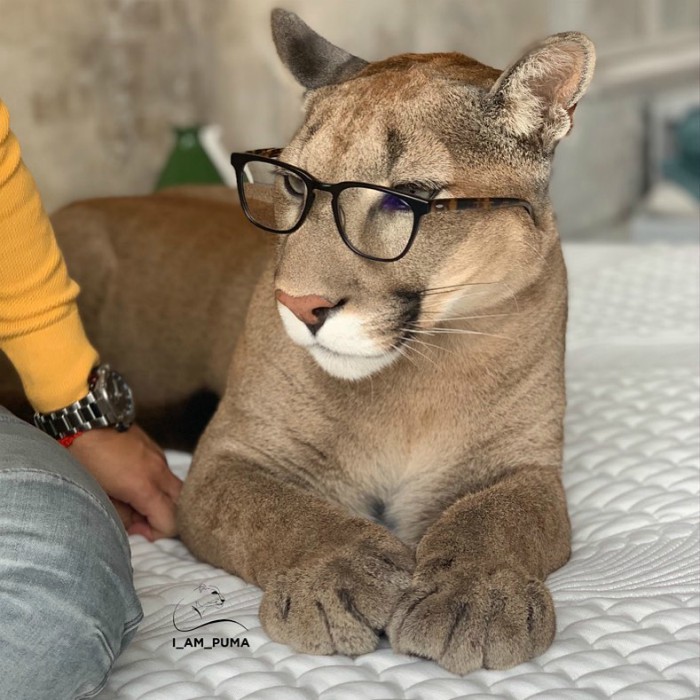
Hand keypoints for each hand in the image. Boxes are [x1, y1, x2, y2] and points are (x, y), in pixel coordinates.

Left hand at [68, 424, 181, 540]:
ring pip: (176, 488)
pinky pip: (165, 473)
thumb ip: (121, 516)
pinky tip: (132, 483)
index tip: (138, 531)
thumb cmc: (85, 459)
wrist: (84, 421)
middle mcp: (159, 471)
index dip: (157, 533)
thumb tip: (136, 524)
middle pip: (182, 504)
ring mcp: (159, 457)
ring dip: (162, 501)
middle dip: (167, 518)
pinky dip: (157, 486)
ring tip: (133, 501)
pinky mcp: (155, 449)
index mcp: (144, 487)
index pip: (171, 520)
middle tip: (141, 520)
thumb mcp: (98, 495)